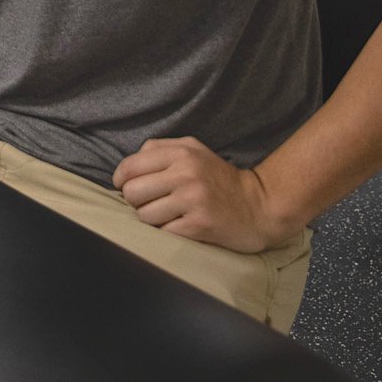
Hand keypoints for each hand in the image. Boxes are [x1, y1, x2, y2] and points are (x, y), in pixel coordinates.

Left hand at [112, 137, 296, 252]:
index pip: (130, 166)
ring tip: (169, 215)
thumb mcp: (193, 150)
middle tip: (152, 203)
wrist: (259, 206)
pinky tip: (181, 225)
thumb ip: (159, 150)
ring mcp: (193, 200)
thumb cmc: (218, 178)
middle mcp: (186, 173)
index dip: (121, 180)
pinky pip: (163, 232)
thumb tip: (126, 167)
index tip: (127, 187)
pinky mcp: (199, 225)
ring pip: (144, 215)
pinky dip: (167, 232)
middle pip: (132, 192)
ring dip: (152, 219)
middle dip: (136, 201)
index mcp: (181, 152)